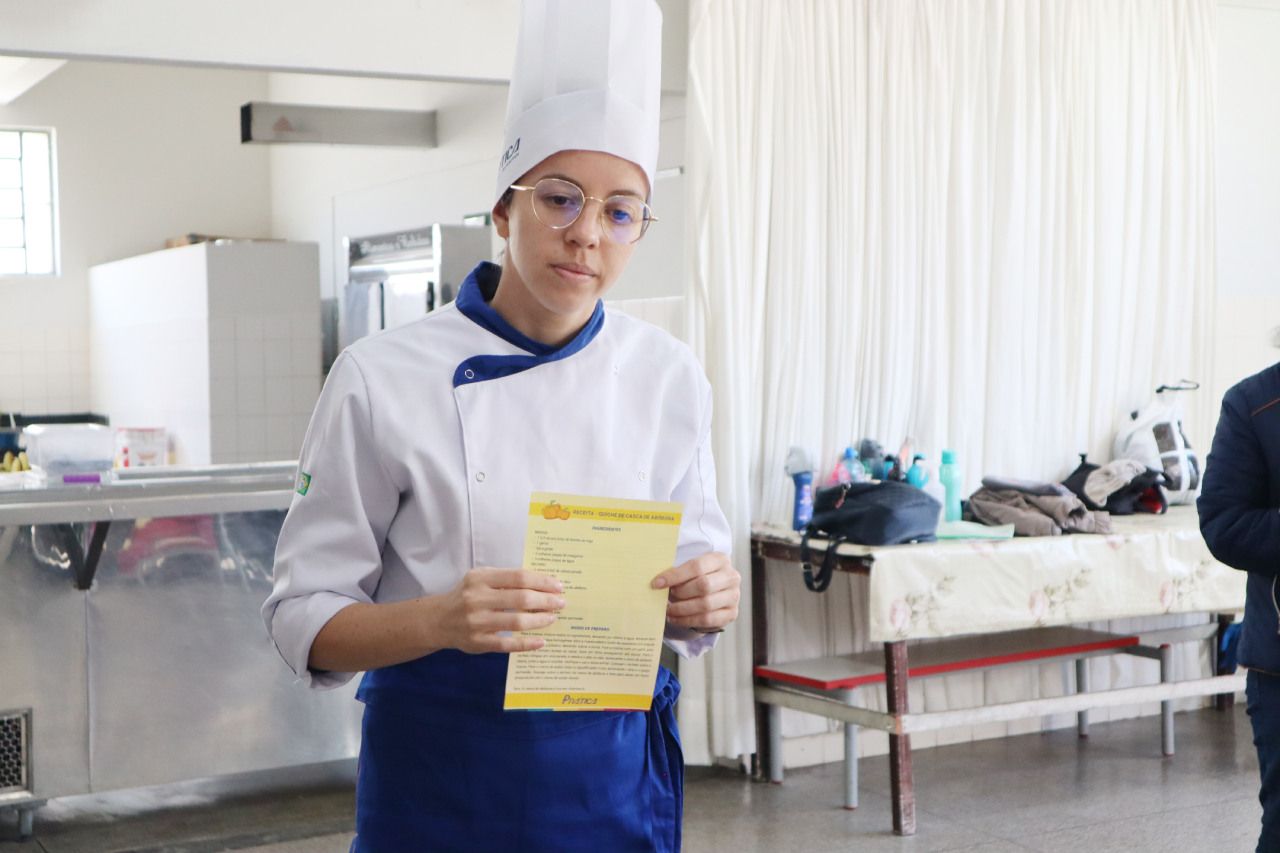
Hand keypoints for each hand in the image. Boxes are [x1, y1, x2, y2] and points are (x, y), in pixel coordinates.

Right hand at [436, 568, 565, 653]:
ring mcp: (476, 623)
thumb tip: (544, 584)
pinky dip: (527, 644)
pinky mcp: (478, 643)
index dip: (542, 582)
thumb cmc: (467, 596)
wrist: (438, 620)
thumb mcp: (480, 579)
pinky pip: (507, 644)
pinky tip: (541, 641)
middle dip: (545, 601)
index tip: (558, 585)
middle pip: (520, 599)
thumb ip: (506, 579)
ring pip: (516, 622)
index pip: (518, 578)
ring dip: (539, 620)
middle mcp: (477, 599)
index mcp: (480, 579)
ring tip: (553, 618)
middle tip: (561, 602)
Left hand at [652, 552, 739, 632]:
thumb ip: (678, 572)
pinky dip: (687, 621)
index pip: (696, 567)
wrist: (717, 590)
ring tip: (669, 609)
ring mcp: (734, 596)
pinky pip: (707, 620)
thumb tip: (657, 582)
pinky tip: (675, 618)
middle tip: (668, 596)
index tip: (657, 583)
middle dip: (681, 593)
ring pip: (705, 605)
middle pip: (703, 586)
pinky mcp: (732, 613)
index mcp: (720, 559)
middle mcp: (731, 577)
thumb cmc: (699, 577)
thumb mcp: (692, 569)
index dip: (675, 576)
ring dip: (682, 609)